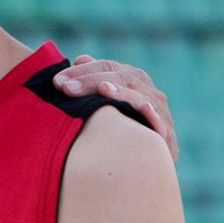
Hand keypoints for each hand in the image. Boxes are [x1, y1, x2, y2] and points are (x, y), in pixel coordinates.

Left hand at [54, 55, 178, 163]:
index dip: (82, 71)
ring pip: (140, 96)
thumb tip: (82, 58)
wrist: (141, 164)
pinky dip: (152, 115)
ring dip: (121, 93)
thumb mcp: (101, 103)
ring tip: (103, 89)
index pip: (106, 67)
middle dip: (91, 81)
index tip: (57, 81)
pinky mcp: (167, 135)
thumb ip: (92, 81)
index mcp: (131, 79)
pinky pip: (160, 123)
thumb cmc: (114, 128)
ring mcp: (159, 111)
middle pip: (121, 77)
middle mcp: (148, 91)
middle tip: (65, 88)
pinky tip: (143, 109)